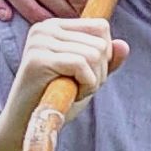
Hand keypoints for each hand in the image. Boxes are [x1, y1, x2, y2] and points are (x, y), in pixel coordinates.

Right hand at [0, 18, 128, 143]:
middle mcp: (44, 28)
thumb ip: (107, 61)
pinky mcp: (37, 59)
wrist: (26, 124)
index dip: (105, 55)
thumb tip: (124, 45)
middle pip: (100, 43)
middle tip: (77, 87)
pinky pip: (81, 64)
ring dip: (92, 81)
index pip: (101, 27)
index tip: (86, 74)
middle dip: (99, 72)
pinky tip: (70, 94)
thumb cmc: (57, 98)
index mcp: (55, 26)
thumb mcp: (88, 76)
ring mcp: (39, 41)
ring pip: (94, 54)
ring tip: (71, 91)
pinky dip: (85, 85)